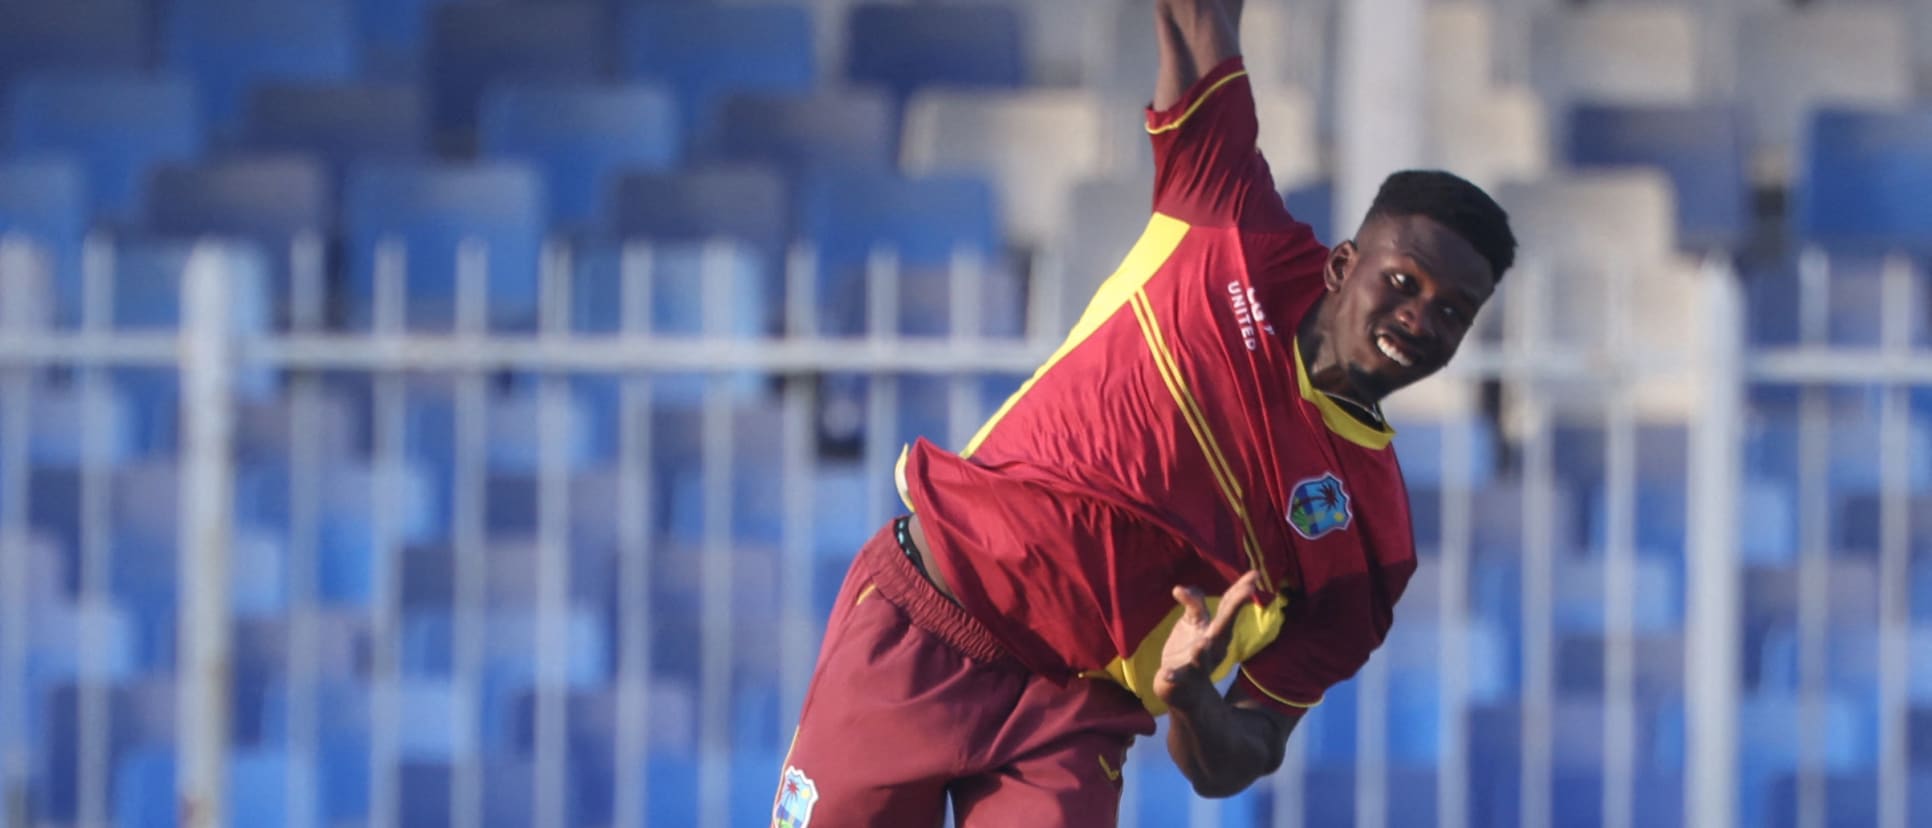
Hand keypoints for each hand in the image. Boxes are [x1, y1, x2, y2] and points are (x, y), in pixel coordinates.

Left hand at [1153, 570, 1259, 707]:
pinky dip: (1172, 677)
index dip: (1241, 591)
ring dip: (1203, 650)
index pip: (1229, 607)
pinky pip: (1176, 678)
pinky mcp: (1179, 680)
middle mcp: (1212, 647)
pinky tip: (1166, 675)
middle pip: (1222, 628)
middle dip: (1233, 610)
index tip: (1255, 575)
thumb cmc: (1191, 648)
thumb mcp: (1194, 623)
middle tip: (1247, 592)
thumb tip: (1182, 588)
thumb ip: (1194, 604)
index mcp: (1217, 631)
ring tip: (1202, 643)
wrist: (1183, 690)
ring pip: (1202, 657)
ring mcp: (1197, 665)